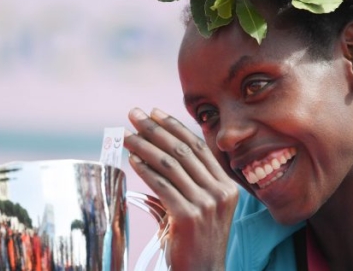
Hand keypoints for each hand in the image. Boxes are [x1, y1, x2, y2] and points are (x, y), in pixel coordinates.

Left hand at [124, 107, 238, 270]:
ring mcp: (206, 205)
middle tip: (133, 114)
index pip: (198, 146)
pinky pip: (162, 185)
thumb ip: (186, 183)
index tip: (154, 112)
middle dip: (154, 129)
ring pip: (170, 164)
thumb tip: (153, 155)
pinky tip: (131, 160)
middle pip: (183, 150)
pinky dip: (144, 169)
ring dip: (144, 146)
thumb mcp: (200, 207)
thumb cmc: (195, 240)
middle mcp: (221, 192)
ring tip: (125, 135)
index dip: (174, 126)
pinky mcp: (187, 217)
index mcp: (227, 186)